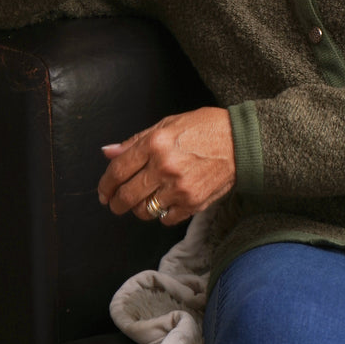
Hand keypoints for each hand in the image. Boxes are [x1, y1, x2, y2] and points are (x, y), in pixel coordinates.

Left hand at [98, 107, 235, 226]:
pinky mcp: (192, 203)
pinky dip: (161, 214)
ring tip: (144, 200)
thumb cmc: (205, 128)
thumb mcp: (168, 124)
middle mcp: (164, 167)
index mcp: (155, 143)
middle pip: (127, 196)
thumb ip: (135, 141)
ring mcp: (179, 188)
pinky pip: (165, 219)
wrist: (240, 142)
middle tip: (115, 203)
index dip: (105, 184)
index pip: (118, 170)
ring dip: (138, 208)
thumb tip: (108, 152)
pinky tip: (166, 202)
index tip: (103, 192)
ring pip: (144, 210)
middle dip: (116, 203)